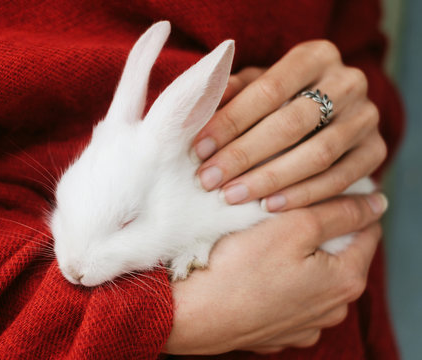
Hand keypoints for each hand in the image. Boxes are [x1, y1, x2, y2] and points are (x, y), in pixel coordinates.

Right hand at [163, 192, 387, 354]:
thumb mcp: (295, 226)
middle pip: (339, 254)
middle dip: (319, 231)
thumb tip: (375, 203)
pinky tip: (255, 271)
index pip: (367, 229)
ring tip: (266, 241)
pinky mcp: (277, 332)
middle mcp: (332, 309)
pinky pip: (288, 298)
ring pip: (312, 277)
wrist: (191, 315)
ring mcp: (304, 325)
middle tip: (285, 211)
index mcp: (345, 281)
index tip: (316, 190)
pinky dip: (279, 281)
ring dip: (298, 258)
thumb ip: (340, 213)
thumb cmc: (239, 269)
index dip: (346, 202)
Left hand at [193, 40, 386, 211]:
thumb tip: (200, 111)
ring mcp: (366, 117)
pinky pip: (340, 179)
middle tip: (209, 180)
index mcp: (315, 56)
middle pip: (292, 124)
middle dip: (244, 155)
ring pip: (317, 155)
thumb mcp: (256, 86)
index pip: (268, 90)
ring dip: (269, 179)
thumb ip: (232, 94)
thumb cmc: (279, 98)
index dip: (231, 121)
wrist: (327, 111)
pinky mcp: (375, 151)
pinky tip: (270, 206)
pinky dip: (302, 195)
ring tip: (231, 196)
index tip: (200, 149)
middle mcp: (348, 82)